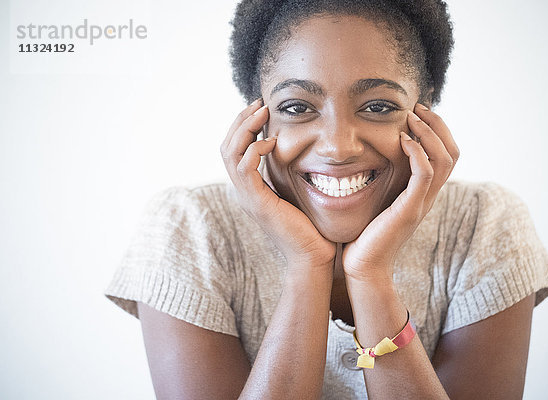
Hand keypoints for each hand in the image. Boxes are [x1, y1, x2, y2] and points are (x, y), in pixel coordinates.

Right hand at [220, 99, 336, 269]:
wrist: (313, 258)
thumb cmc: (312, 228)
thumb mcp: (299, 193)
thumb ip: (292, 174)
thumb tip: (301, 151)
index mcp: (253, 187)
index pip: (235, 149)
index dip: (244, 126)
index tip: (262, 108)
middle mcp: (245, 191)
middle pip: (226, 146)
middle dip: (241, 120)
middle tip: (259, 103)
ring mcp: (248, 197)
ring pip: (230, 154)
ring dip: (244, 128)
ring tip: (262, 112)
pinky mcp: (258, 203)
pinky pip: (245, 169)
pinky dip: (254, 151)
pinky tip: (272, 143)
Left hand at [342, 104, 459, 280]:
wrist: (364, 266)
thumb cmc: (365, 234)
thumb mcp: (378, 201)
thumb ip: (385, 182)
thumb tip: (373, 157)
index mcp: (423, 193)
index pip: (446, 155)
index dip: (437, 130)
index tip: (417, 113)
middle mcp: (428, 196)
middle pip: (452, 153)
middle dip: (438, 125)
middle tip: (418, 107)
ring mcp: (422, 203)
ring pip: (444, 160)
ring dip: (429, 133)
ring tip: (411, 117)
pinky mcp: (410, 209)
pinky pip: (424, 174)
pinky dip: (417, 152)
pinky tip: (402, 140)